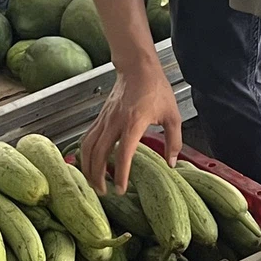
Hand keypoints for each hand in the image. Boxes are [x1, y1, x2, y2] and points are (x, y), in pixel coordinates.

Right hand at [80, 63, 180, 193]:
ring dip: (88, 167)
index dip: (120, 174)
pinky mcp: (100, 117)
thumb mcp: (173, 115)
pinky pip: (87, 138)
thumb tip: (171, 163)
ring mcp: (104, 119)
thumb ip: (174, 141)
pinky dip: (85, 154)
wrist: (137, 67)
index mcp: (134, 123)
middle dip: (98, 176)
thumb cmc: (156, 89)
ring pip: (88, 147)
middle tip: (103, 192)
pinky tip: (89, 164)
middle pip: (99, 154)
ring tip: (93, 182)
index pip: (123, 153)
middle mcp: (115, 122)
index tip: (120, 189)